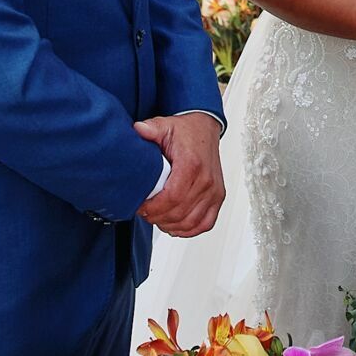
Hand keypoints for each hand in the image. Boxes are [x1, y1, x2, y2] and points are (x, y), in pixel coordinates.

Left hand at [134, 113, 224, 237]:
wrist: (205, 129)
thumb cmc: (186, 131)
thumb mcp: (165, 126)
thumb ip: (151, 129)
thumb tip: (137, 130)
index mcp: (192, 164)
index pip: (172, 197)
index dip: (154, 208)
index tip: (141, 207)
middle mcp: (206, 180)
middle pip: (179, 213)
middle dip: (158, 218)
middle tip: (145, 213)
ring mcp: (214, 190)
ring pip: (191, 221)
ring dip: (171, 225)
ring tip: (157, 219)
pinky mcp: (218, 197)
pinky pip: (206, 223)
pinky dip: (189, 229)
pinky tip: (175, 226)